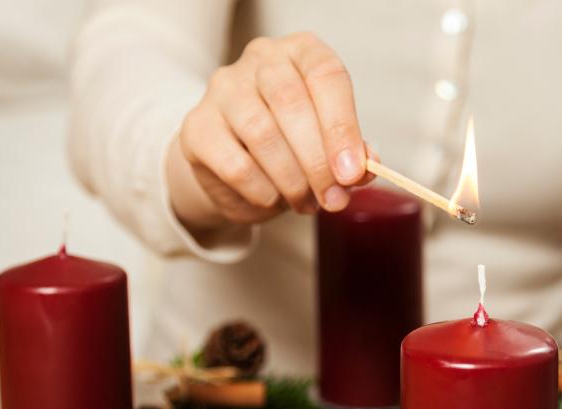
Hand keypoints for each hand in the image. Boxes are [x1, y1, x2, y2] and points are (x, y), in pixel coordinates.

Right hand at [169, 32, 372, 230]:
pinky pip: (235, 164)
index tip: (352, 173)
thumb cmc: (294, 144)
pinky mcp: (197, 126)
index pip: (326, 75)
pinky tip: (272, 199)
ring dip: (292, 180)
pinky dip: (261, 190)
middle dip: (318, 161)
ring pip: (262, 135)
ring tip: (306, 203)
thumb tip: (365, 169)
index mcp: (302, 52)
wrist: (237, 166)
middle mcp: (261, 59)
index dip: (342, 127)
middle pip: (291, 104)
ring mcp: (223, 88)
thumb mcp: (330, 144)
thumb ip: (352, 153)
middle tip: (333, 199)